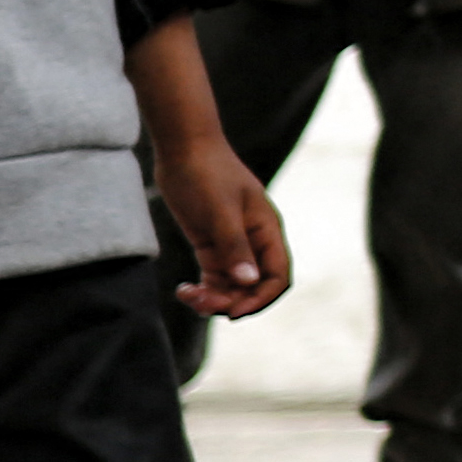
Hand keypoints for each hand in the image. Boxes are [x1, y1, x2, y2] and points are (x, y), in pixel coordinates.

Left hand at [159, 138, 291, 319]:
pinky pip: (213, 278)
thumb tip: (248, 281)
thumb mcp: (220, 210)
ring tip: (188, 296)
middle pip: (253, 287)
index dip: (261, 299)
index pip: (277, 276)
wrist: (184, 148)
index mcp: (266, 230)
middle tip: (201, 303)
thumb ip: (234, 246)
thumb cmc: (206, 173)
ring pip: (231, 286)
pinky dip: (201, 290)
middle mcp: (253, 241)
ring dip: (213, 298)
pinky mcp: (211, 244)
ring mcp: (232, 244)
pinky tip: (183, 290)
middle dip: (231, 301)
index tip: (234, 313)